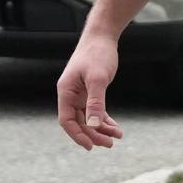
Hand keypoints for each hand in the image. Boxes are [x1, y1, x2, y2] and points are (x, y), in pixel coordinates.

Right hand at [56, 33, 124, 149]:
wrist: (102, 37)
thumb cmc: (97, 54)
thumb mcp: (97, 79)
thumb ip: (95, 103)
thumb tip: (94, 125)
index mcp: (65, 91)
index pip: (66, 120)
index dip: (77, 135)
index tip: (90, 146)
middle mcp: (70, 95)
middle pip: (78, 122)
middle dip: (93, 134)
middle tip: (110, 144)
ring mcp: (80, 94)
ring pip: (88, 118)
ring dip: (101, 129)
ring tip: (116, 137)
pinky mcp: (90, 92)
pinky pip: (96, 111)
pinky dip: (105, 120)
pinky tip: (115, 128)